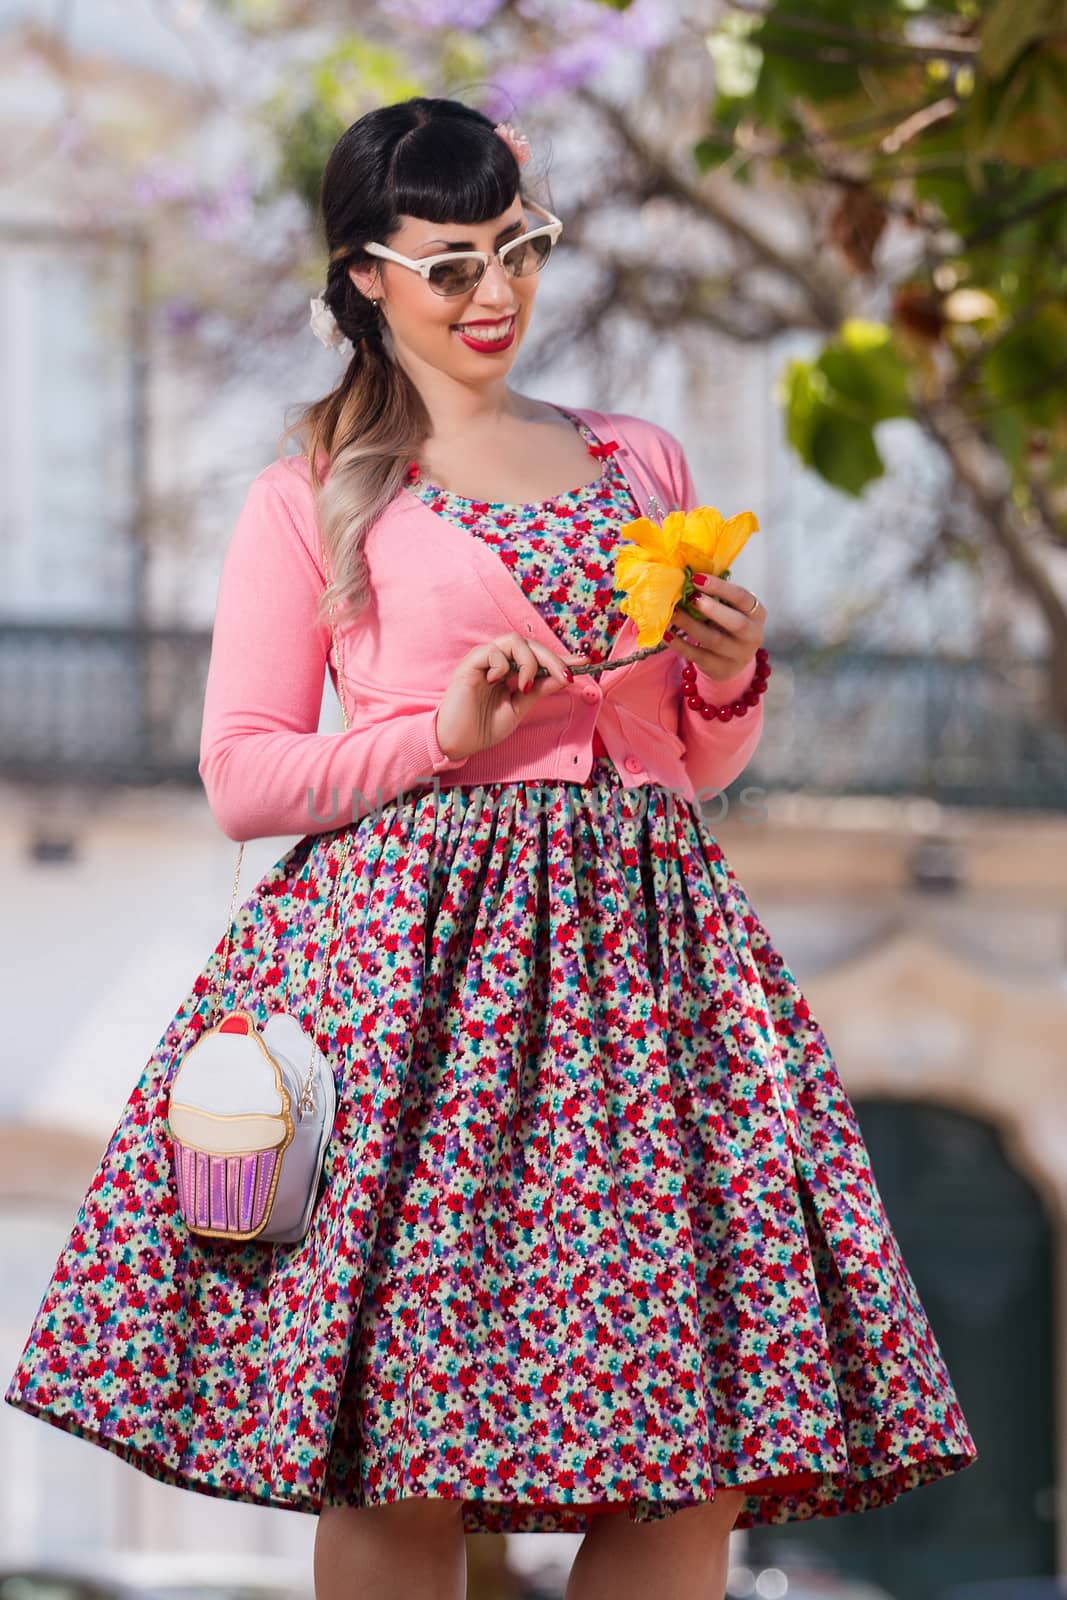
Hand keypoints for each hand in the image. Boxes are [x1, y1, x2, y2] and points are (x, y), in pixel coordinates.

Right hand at [434, 631, 582, 761]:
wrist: (457, 742)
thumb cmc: (483, 727)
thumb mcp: (520, 708)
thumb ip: (539, 690)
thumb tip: (565, 676)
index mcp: (511, 673)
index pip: (539, 658)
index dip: (561, 657)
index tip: (585, 661)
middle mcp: (499, 663)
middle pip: (530, 645)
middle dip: (551, 658)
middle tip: (564, 675)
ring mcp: (484, 661)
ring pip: (513, 641)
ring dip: (528, 661)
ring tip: (526, 684)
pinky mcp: (470, 664)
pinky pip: (492, 651)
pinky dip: (501, 664)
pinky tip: (497, 682)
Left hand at [665, 573, 765, 681]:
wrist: (733, 660)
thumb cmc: (728, 625)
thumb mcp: (730, 609)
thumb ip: (716, 595)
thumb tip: (687, 576)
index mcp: (757, 613)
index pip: (742, 597)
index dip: (720, 587)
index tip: (697, 578)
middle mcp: (753, 635)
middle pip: (736, 623)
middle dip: (712, 609)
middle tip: (690, 598)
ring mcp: (739, 655)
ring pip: (713, 640)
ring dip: (690, 625)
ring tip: (673, 614)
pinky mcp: (722, 669)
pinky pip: (699, 657)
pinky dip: (681, 645)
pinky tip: (667, 634)